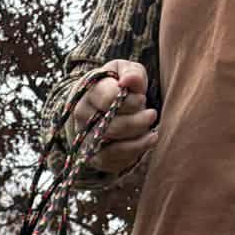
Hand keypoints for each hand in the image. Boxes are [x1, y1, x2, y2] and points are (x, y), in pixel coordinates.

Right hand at [70, 61, 157, 176]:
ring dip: (136, 143)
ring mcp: (85, 141)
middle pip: (110, 127)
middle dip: (136, 123)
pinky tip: (144, 144)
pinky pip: (112, 163)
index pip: (108, 100)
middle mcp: (82, 120)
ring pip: (110, 150)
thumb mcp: (124, 71)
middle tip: (152, 115)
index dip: (130, 101)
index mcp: (87, 94)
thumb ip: (131, 73)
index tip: (142, 99)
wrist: (97, 107)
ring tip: (153, 135)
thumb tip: (129, 80)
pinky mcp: (93, 158)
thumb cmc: (115, 85)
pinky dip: (132, 156)